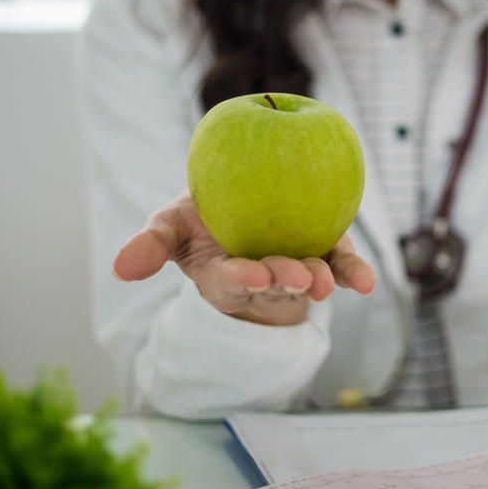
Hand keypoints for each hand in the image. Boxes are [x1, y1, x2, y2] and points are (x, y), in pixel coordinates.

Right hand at [111, 191, 375, 325]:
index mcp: (220, 273)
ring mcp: (294, 267)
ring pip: (309, 277)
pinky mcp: (324, 255)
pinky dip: (354, 274)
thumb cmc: (203, 220)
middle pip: (274, 281)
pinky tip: (368, 283)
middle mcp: (260, 277)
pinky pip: (340, 265)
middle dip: (287, 280)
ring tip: (329, 283)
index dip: (240, 279)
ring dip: (322, 280)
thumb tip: (119, 268)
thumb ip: (150, 244)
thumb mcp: (172, 226)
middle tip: (304, 279)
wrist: (243, 204)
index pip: (228, 280)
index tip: (253, 277)